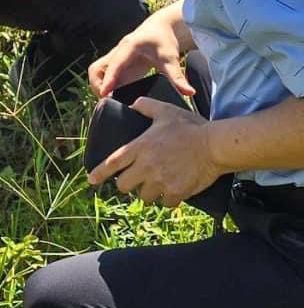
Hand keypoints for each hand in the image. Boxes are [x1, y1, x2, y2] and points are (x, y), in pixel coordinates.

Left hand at [88, 97, 221, 207]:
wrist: (216, 145)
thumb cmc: (191, 127)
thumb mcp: (166, 111)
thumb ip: (147, 107)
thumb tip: (135, 103)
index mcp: (140, 147)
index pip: (112, 163)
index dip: (99, 173)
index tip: (91, 180)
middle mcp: (146, 166)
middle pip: (124, 186)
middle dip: (128, 185)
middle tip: (136, 181)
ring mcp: (161, 181)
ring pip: (143, 197)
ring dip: (148, 193)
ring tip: (156, 186)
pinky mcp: (176, 192)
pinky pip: (165, 203)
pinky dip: (167, 200)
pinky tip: (172, 193)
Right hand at [89, 14, 192, 97]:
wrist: (161, 27)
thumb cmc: (164, 41)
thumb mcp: (171, 59)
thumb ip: (177, 77)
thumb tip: (190, 93)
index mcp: (129, 47)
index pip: (114, 65)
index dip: (108, 80)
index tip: (104, 94)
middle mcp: (117, 51)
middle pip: (96, 69)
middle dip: (98, 85)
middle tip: (108, 99)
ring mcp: (115, 57)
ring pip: (96, 72)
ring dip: (98, 86)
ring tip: (109, 99)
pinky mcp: (117, 63)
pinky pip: (104, 75)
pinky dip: (105, 85)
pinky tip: (114, 96)